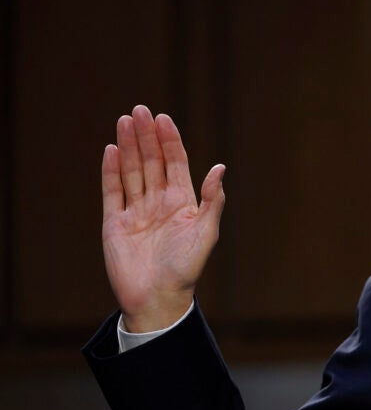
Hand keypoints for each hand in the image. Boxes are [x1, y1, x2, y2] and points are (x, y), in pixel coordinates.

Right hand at [101, 105, 225, 332]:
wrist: (158, 299)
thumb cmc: (187, 269)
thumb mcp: (206, 232)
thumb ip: (213, 200)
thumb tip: (220, 167)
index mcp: (182, 202)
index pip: (175, 163)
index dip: (170, 141)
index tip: (163, 118)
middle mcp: (159, 202)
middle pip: (151, 161)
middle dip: (146, 136)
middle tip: (140, 110)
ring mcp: (136, 211)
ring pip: (132, 171)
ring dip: (129, 146)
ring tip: (125, 121)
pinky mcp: (114, 223)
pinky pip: (112, 192)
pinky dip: (111, 171)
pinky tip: (112, 150)